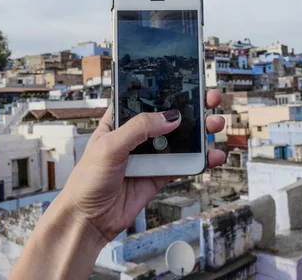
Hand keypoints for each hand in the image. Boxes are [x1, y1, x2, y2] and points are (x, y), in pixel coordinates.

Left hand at [58, 89, 225, 243]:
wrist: (89, 220)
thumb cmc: (86, 181)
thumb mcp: (109, 146)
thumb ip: (139, 128)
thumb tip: (170, 116)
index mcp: (120, 121)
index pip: (146, 99)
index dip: (166, 90)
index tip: (187, 82)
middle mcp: (137, 136)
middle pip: (168, 117)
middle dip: (191, 107)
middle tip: (210, 99)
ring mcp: (150, 155)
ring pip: (181, 139)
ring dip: (200, 132)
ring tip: (215, 124)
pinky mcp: (160, 175)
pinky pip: (184, 163)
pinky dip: (201, 159)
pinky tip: (213, 154)